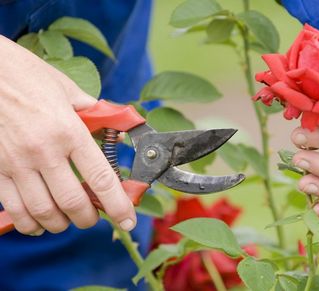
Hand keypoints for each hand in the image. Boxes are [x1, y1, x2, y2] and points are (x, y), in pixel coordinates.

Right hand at [0, 35, 135, 234]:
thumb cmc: (26, 75)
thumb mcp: (67, 89)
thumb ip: (93, 114)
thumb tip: (114, 131)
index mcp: (69, 131)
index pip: (101, 178)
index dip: (118, 205)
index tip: (127, 220)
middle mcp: (44, 151)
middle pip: (73, 202)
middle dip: (88, 218)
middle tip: (92, 217)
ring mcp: (16, 162)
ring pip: (43, 211)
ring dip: (60, 224)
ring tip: (67, 220)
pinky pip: (13, 208)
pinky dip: (29, 222)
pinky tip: (38, 221)